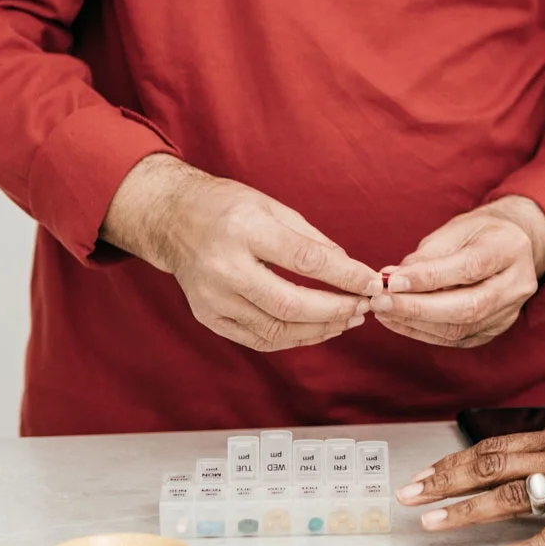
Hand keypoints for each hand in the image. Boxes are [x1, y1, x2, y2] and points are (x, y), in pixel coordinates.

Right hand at [101, 153, 380, 351]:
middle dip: (335, 310)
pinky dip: (293, 338)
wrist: (171, 219)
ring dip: (319, 329)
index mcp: (244, 231)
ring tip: (348, 320)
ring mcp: (212, 298)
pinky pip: (258, 339)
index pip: (305, 261)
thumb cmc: (226, 206)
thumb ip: (311, 239)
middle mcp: (224, 268)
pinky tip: (317, 329)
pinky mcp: (208, 317)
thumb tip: (350, 268)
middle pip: (290, 304)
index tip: (373, 282)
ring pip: (276, 330)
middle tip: (365, 307)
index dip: (345, 276)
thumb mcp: (272, 206)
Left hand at [369, 196, 544, 347]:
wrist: (514, 245)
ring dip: (416, 322)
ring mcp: (509, 312)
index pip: (469, 268)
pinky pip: (457, 339)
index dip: (429, 278)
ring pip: (460, 329)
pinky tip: (400, 321)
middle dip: (418, 308)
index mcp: (510, 248)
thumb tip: (393, 278)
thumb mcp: (457, 228)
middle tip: (381, 302)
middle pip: (468, 306)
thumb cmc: (480, 232)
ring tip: (383, 311)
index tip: (393, 281)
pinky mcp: (495, 330)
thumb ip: (428, 255)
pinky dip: (424, 332)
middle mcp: (517, 284)